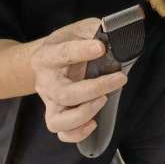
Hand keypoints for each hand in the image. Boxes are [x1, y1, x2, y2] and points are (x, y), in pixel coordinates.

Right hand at [31, 19, 127, 142]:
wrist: (45, 58)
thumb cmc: (67, 43)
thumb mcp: (78, 29)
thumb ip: (95, 30)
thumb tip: (117, 33)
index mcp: (47, 56)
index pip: (62, 54)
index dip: (81, 51)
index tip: (101, 48)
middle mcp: (45, 81)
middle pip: (64, 93)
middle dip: (95, 88)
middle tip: (120, 78)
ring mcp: (49, 101)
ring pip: (58, 120)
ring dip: (84, 114)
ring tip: (103, 100)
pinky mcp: (55, 114)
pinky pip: (62, 133)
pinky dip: (78, 133)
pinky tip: (94, 123)